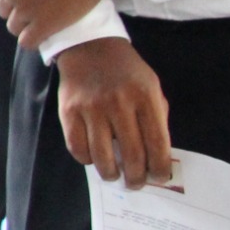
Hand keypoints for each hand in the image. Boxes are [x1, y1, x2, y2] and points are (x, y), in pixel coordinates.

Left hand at [0, 0, 133, 48]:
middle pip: (2, 8)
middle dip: (16, 7)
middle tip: (37, 2)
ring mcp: (27, 10)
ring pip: (14, 26)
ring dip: (25, 24)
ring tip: (43, 17)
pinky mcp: (44, 26)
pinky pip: (27, 42)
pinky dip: (34, 39)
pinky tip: (46, 31)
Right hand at [53, 37, 171, 187]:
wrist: (90, 46)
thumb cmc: (126, 71)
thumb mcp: (151, 86)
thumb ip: (156, 117)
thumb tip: (157, 155)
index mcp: (145, 96)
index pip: (157, 144)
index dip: (159, 168)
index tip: (158, 178)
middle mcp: (119, 103)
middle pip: (132, 155)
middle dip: (136, 177)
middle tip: (135, 183)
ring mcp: (92, 107)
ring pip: (102, 156)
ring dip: (110, 174)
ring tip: (113, 175)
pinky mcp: (69, 111)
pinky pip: (77, 147)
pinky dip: (86, 159)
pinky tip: (93, 158)